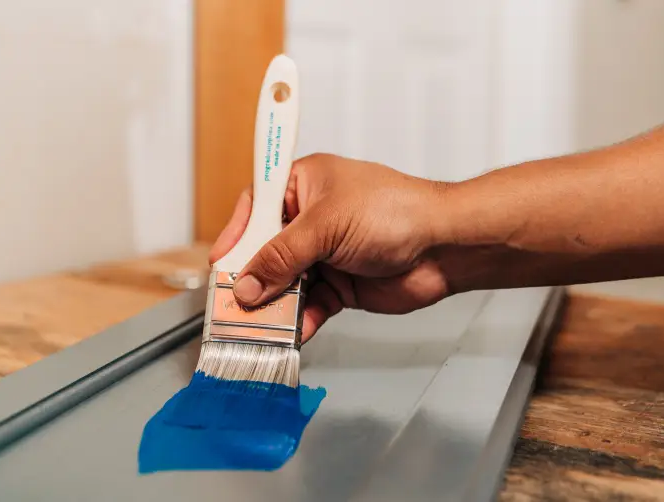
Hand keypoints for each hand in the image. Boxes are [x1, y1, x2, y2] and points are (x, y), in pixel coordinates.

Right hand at [208, 154, 461, 342]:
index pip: (255, 209)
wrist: (444, 246)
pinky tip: (293, 332)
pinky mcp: (341, 284)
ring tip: (259, 326)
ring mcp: (325, 254)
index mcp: (303, 186)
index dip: (236, 237)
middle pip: (266, 252)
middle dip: (252, 280)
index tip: (220, 265)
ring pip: (286, 283)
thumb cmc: (393, 211)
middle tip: (233, 305)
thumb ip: (283, 257)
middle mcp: (310, 220)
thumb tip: (247, 285)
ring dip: (275, 306)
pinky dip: (301, 320)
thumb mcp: (326, 226)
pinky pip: (311, 305)